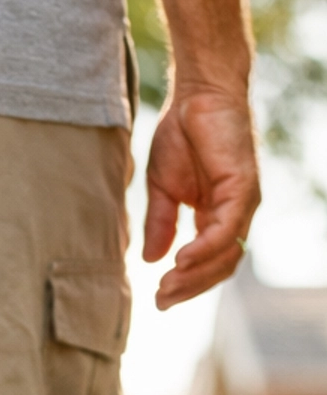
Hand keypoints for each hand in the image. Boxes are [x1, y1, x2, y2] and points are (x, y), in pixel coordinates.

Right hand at [144, 87, 259, 308]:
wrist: (198, 94)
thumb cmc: (182, 134)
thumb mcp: (162, 188)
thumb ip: (160, 224)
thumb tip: (150, 260)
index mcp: (216, 216)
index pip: (208, 263)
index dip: (186, 284)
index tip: (158, 299)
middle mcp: (235, 214)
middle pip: (219, 267)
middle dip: (190, 288)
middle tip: (161, 300)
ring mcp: (243, 202)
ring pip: (226, 254)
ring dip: (196, 275)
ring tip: (168, 285)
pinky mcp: (244, 187)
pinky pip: (226, 229)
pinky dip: (205, 248)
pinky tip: (182, 259)